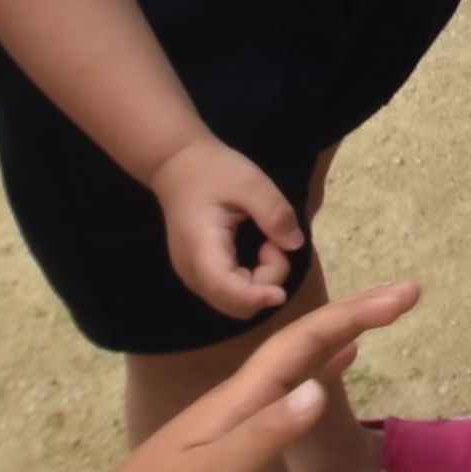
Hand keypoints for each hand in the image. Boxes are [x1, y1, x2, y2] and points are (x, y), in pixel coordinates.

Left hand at [89, 284, 419, 471]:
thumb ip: (265, 433)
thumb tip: (316, 389)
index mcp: (237, 398)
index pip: (303, 342)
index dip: (355, 314)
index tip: (405, 296)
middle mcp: (241, 399)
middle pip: (305, 343)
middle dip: (357, 314)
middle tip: (409, 293)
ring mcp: (238, 421)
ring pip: (298, 365)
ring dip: (340, 337)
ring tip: (379, 317)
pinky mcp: (238, 446)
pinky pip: (289, 397)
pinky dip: (317, 376)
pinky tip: (334, 370)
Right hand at [145, 136, 307, 316]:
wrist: (176, 166)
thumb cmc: (212, 171)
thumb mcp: (250, 182)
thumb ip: (274, 213)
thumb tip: (294, 245)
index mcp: (200, 247)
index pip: (224, 289)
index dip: (254, 298)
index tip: (279, 293)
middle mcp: (191, 271)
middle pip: (233, 305)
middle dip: (264, 286)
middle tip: (273, 246)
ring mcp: (193, 276)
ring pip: (234, 303)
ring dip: (260, 283)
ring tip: (266, 244)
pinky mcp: (200, 274)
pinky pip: (230, 293)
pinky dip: (251, 282)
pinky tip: (257, 252)